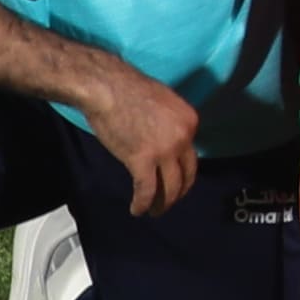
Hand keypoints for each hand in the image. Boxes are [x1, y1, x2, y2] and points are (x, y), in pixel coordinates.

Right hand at [81, 56, 206, 217]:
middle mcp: (184, 138)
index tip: (173, 177)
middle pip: (187, 174)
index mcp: (191, 121)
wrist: (108, 87)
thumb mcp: (164, 104)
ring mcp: (165, 151)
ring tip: (154, 211)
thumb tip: (165, 140)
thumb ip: (170, 124)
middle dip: (178, 192)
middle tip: (169, 201)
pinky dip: (142, 203)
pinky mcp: (142, 160)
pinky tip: (137, 210)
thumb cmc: (129, 91)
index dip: (182, 170)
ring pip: (170, 187)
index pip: (191, 154)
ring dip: (163, 204)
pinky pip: (147, 190)